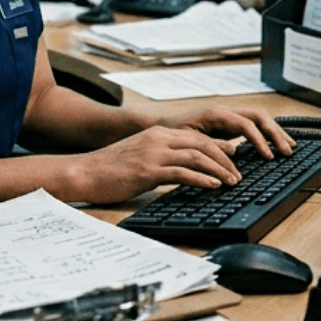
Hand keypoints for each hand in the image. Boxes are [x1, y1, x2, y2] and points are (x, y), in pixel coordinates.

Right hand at [74, 125, 246, 202]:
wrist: (83, 172)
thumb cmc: (109, 169)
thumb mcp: (140, 156)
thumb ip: (163, 158)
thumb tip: (184, 170)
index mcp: (158, 134)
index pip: (197, 137)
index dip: (218, 147)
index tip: (234, 158)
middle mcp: (159, 139)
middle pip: (203, 144)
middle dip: (225, 159)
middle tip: (238, 174)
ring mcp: (154, 153)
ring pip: (197, 157)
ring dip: (219, 170)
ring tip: (232, 182)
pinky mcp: (148, 170)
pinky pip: (183, 172)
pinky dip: (202, 179)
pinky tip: (213, 186)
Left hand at [159, 106, 293, 159]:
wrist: (160, 128)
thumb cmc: (171, 134)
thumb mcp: (187, 141)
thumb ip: (210, 144)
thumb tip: (233, 151)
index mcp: (217, 115)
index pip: (246, 124)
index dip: (260, 140)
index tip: (268, 156)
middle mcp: (226, 113)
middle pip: (259, 117)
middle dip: (275, 133)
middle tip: (287, 151)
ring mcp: (229, 117)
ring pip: (260, 119)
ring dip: (276, 132)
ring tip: (289, 147)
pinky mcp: (230, 125)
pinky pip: (255, 125)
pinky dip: (268, 134)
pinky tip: (275, 144)